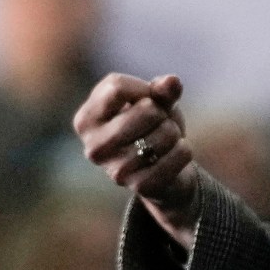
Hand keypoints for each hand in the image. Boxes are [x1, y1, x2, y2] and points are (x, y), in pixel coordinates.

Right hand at [73, 73, 201, 247]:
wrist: (162, 167)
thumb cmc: (150, 125)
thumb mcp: (154, 100)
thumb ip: (162, 88)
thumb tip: (171, 82)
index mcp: (86, 120)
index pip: (116, 87)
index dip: (142, 88)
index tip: (147, 100)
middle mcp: (93, 147)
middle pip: (146, 110)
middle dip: (162, 112)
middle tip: (158, 123)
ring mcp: (115, 170)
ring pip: (166, 134)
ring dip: (174, 132)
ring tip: (164, 140)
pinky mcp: (140, 187)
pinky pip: (178, 155)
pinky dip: (184, 150)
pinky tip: (174, 154)